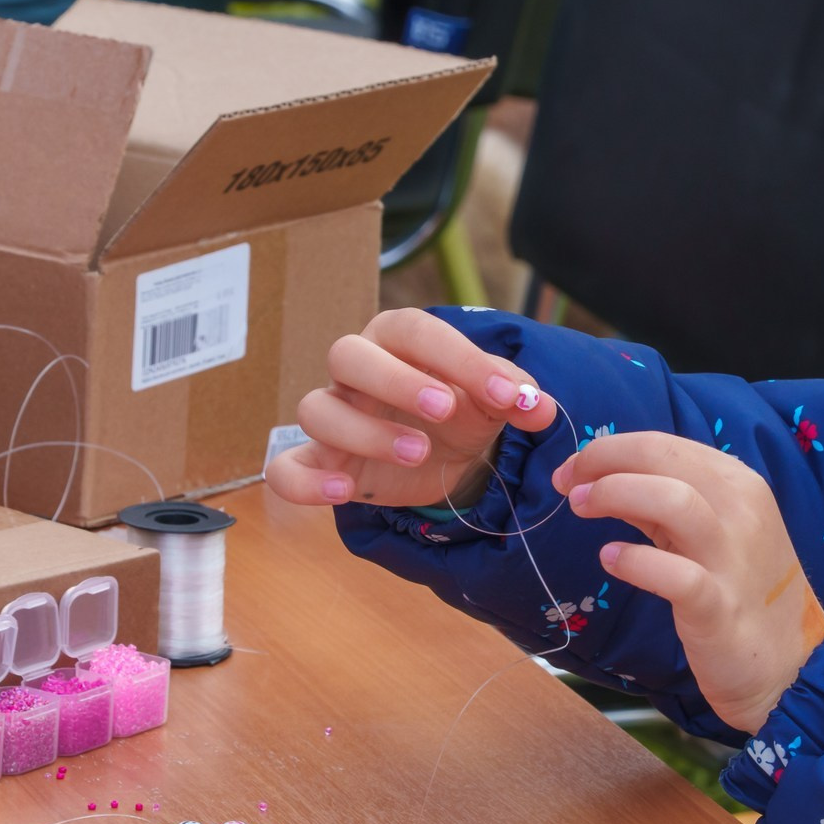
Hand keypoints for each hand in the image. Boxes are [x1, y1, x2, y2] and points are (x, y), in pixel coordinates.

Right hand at [266, 309, 556, 508]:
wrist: (446, 454)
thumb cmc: (463, 409)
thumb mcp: (494, 400)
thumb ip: (517, 395)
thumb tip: (539, 406)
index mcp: (399, 339)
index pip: (415, 331)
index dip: (459, 359)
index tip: (507, 395)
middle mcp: (357, 369)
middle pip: (347, 354)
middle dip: (396, 381)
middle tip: (446, 410)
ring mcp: (334, 414)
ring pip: (316, 409)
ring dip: (365, 431)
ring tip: (419, 453)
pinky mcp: (322, 461)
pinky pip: (284, 468)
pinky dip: (304, 481)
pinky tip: (342, 492)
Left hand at [556, 432, 823, 734]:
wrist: (789, 662)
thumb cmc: (743, 590)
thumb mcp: (709, 531)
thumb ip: (662, 502)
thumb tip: (601, 477)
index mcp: (738, 483)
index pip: (663, 444)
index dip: (608, 448)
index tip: (574, 470)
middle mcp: (741, 509)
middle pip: (663, 457)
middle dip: (602, 460)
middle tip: (567, 484)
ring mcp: (732, 558)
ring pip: (673, 500)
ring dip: (615, 493)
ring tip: (580, 507)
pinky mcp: (720, 607)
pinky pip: (676, 575)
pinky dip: (634, 561)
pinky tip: (611, 559)